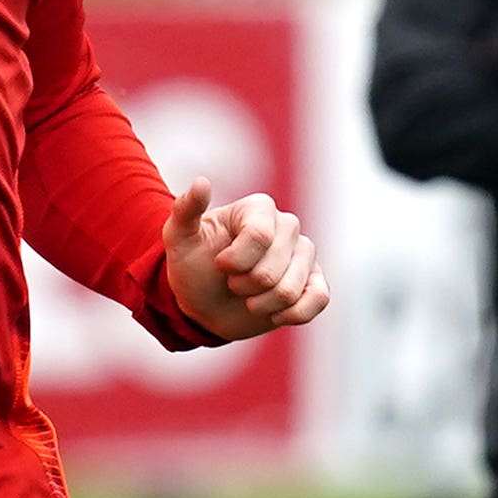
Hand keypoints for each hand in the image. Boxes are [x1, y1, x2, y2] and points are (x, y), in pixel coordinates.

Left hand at [163, 179, 326, 339]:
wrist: (205, 303)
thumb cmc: (192, 265)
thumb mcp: (178, 238)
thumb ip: (185, 209)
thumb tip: (202, 182)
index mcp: (259, 208)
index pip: (260, 236)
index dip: (235, 262)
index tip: (219, 265)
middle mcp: (287, 226)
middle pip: (273, 269)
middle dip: (245, 286)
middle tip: (232, 282)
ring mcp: (304, 254)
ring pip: (292, 289)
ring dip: (261, 304)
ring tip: (248, 298)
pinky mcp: (314, 281)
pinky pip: (319, 298)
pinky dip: (293, 314)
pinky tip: (273, 314)